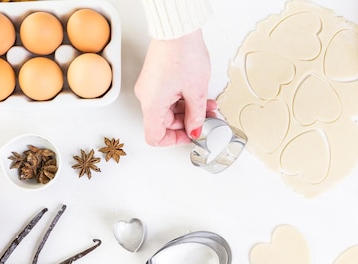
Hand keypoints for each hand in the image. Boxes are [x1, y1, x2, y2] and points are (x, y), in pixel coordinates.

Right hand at [135, 29, 216, 145]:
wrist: (176, 29)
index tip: (191, 136)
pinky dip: (185, 100)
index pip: (155, 137)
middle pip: (165, 123)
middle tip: (207, 121)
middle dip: (188, 123)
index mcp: (152, 105)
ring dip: (190, 111)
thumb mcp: (196, 92)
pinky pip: (169, 97)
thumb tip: (195, 130)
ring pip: (169, 110)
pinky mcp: (157, 78)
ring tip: (210, 107)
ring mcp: (151, 87)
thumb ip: (196, 116)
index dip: (174, 140)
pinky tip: (201, 97)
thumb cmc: (182, 54)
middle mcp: (147, 97)